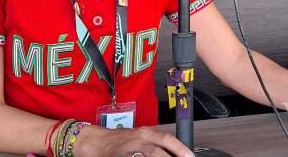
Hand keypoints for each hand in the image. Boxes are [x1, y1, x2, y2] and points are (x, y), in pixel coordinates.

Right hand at [74, 125, 193, 156]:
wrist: (96, 141)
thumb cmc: (121, 141)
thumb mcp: (140, 137)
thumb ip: (155, 144)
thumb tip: (174, 152)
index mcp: (146, 133)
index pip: (166, 139)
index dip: (180, 148)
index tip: (190, 156)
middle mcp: (138, 140)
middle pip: (157, 151)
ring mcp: (129, 151)